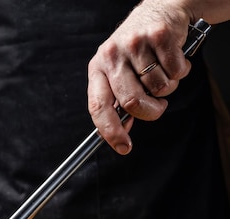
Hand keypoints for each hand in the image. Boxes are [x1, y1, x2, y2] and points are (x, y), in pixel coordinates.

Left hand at [87, 2, 193, 154]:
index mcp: (97, 68)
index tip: (122, 147)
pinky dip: (180, 72)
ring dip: (168, 88)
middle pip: (132, 102)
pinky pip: (175, 71)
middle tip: (157, 107)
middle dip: (150, 112)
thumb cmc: (138, 49)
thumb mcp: (119, 71)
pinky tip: (173, 59)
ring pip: (158, 88)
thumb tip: (121, 131)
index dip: (110, 130)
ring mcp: (134, 44)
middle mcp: (112, 55)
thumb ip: (117, 99)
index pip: (98, 106)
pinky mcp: (158, 36)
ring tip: (163, 72)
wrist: (161, 10)